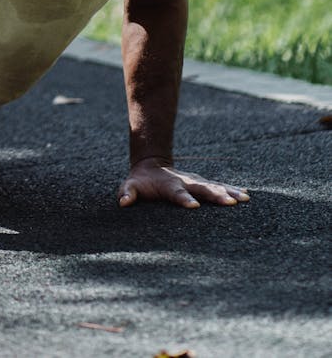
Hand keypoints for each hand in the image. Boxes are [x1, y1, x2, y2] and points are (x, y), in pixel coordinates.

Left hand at [118, 157, 249, 208]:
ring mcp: (196, 181)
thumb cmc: (140, 181)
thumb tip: (124, 202)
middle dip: (216, 195)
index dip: (184, 199)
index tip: (194, 206)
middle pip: (202, 188)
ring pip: (215, 186)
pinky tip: (246, 195)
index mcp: (169, 185)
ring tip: (245, 199)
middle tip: (230, 202)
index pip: (177, 193)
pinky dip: (232, 190)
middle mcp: (186, 182)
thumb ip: (128, 192)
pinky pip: (219, 187)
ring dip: (229, 192)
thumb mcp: (130, 185)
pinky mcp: (203, 184)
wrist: (152, 164)